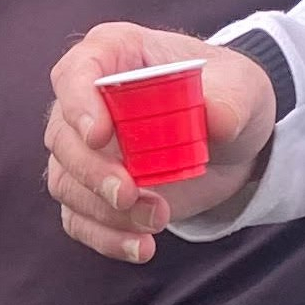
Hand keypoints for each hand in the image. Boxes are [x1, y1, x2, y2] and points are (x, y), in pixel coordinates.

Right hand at [43, 25, 278, 263]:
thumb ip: (230, 99)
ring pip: (66, 183)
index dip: (78, 103)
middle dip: (92, 172)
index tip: (99, 135)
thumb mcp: (242, 87)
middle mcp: (86, 101)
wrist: (233, 140)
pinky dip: (105, 238)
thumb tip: (217, 119)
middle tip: (129, 194)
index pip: (76, 72)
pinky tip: (142, 248)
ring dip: (106, 210)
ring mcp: (84, 150)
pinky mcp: (93, 191)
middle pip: (62, 137)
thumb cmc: (227, 95)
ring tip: (158, 220)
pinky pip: (78, 219)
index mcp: (113, 55)